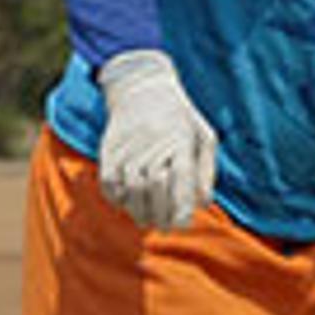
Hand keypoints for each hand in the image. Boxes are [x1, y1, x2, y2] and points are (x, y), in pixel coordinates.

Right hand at [94, 49, 216, 229]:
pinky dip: (117, 199)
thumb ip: (205, 171)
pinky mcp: (109, 150)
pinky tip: (126, 202)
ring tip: (147, 219)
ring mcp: (129, 147)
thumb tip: (203, 203)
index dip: (181, 209)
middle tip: (165, 226)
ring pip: (131, 190)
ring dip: (139, 211)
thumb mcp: (203, 136)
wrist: (142, 88)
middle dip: (160, 215)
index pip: (181, 183)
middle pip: (154, 190)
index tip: (182, 223)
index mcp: (180, 140)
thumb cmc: (180, 118)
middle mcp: (153, 144)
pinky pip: (109, 184)